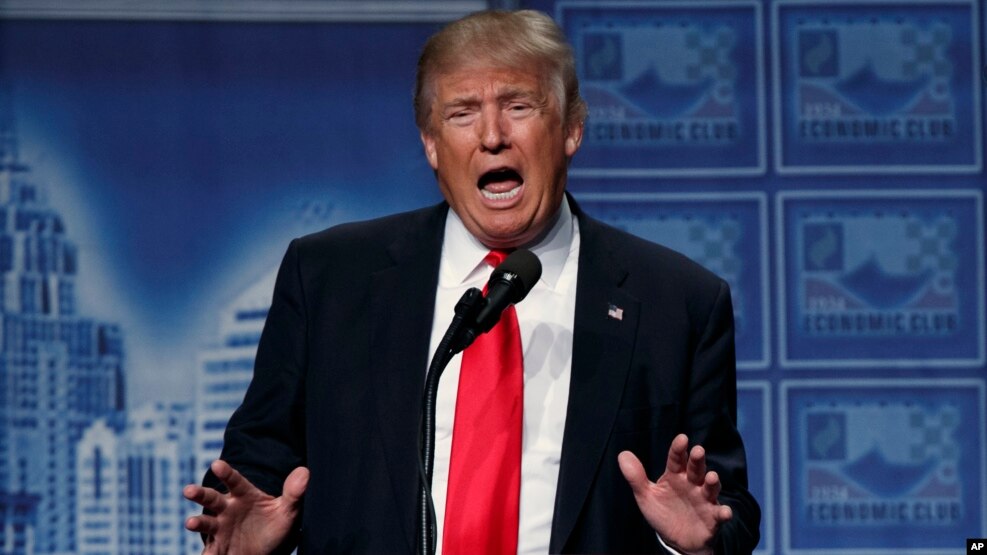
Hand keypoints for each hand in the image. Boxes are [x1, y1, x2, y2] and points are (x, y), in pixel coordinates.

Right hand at [183, 460, 308, 554]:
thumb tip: (305, 471)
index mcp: (244, 495)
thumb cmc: (275, 526)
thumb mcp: (288, 511)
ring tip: (191, 523)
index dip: (226, 473)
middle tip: (188, 490)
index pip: (235, 481)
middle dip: (200, 494)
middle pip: (212, 499)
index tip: (217, 464)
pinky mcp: (217, 548)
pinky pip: (209, 552)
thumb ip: (294, 492)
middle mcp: (228, 509)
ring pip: (205, 523)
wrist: (268, 550)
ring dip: (197, 522)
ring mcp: (220, 528)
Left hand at [618, 434, 731, 554]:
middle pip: (695, 469)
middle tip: (698, 450)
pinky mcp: (712, 518)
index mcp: (675, 476)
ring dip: (712, 482)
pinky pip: (719, 514)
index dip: (678, 449)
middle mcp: (692, 484)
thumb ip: (636, 477)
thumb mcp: (647, 496)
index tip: (682, 439)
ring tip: (711, 477)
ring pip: (710, 488)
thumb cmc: (664, 512)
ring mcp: (704, 500)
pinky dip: (723, 513)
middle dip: (697, 460)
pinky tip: (724, 512)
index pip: (676, 460)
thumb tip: (622, 454)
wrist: (677, 539)